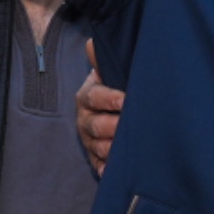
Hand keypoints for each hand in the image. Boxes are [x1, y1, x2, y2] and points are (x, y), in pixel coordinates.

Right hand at [77, 38, 123, 175]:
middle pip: (95, 125)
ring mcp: (90, 140)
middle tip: (127, 126)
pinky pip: (99, 165)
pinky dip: (105, 169)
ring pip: (98, 147)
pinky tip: (113, 170)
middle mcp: (86, 119)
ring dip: (111, 149)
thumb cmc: (113, 87)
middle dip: (112, 126)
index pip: (95, 97)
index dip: (109, 98)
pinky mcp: (95, 158)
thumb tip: (93, 43)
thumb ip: (103, 60)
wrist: (111, 108)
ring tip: (126, 148)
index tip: (125, 99)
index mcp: (88, 96)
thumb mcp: (108, 72)